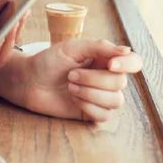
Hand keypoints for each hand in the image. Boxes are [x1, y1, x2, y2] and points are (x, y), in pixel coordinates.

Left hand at [0, 39, 142, 122]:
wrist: (29, 81)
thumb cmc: (49, 61)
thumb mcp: (72, 48)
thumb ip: (99, 47)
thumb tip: (125, 50)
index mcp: (105, 59)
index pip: (133, 62)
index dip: (127, 64)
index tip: (110, 64)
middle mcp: (107, 78)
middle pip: (121, 83)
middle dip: (93, 79)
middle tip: (70, 75)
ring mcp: (101, 96)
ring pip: (116, 101)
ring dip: (90, 93)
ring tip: (70, 87)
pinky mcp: (93, 113)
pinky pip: (105, 115)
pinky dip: (88, 107)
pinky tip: (74, 100)